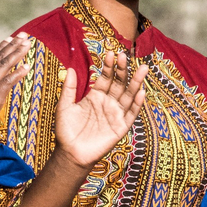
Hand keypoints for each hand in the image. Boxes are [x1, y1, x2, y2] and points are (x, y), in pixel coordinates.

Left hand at [55, 52, 148, 168]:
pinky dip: (137, 104)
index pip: (105, 78)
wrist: (70, 153)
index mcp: (95, 96)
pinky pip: (131, 114)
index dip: (109, 66)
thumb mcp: (64, 106)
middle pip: (119, 83)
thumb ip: (69, 88)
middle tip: (125, 56)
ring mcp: (115, 115)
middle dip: (123, 70)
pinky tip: (141, 92)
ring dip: (135, 83)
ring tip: (142, 69)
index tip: (111, 53)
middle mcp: (107, 103)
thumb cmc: (65, 130)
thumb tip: (70, 68)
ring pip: (128, 96)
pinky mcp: (120, 128)